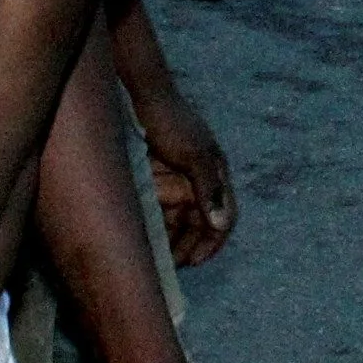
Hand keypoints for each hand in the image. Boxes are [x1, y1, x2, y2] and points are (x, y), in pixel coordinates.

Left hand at [131, 76, 238, 266]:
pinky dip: (155, 225)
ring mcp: (177, 181)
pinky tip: (142, 237)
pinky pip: (159, 210)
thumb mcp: (193, 154)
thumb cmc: (170, 121)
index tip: (194, 262)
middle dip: (188, 246)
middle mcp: (199, 181)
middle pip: (199, 224)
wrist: (139, 95)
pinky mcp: (156, 179)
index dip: (212, 243)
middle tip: (169, 266)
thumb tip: (222, 224)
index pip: (224, 218)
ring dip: (170, 239)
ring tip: (154, 256)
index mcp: (216, 175)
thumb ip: (209, 189)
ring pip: (177, 220)